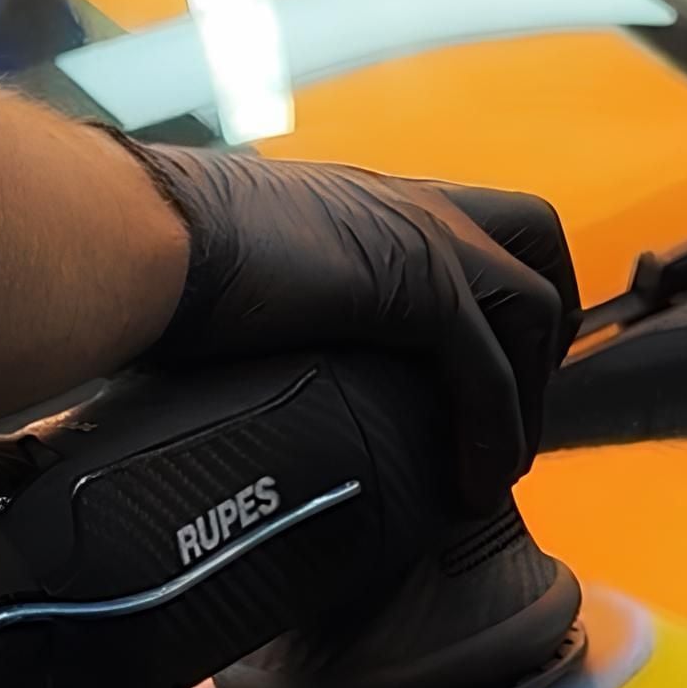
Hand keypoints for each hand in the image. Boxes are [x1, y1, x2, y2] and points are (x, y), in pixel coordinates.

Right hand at [119, 143, 579, 507]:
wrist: (140, 240)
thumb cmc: (151, 259)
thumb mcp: (231, 280)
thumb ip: (259, 307)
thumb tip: (222, 355)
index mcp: (364, 201)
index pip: (472, 222)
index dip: (498, 288)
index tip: (484, 372)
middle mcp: (407, 206)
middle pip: (536, 238)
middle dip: (545, 326)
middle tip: (516, 415)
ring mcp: (421, 238)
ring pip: (532, 310)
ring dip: (527, 398)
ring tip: (497, 472)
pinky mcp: (417, 285)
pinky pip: (489, 370)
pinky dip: (495, 431)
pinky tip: (473, 486)